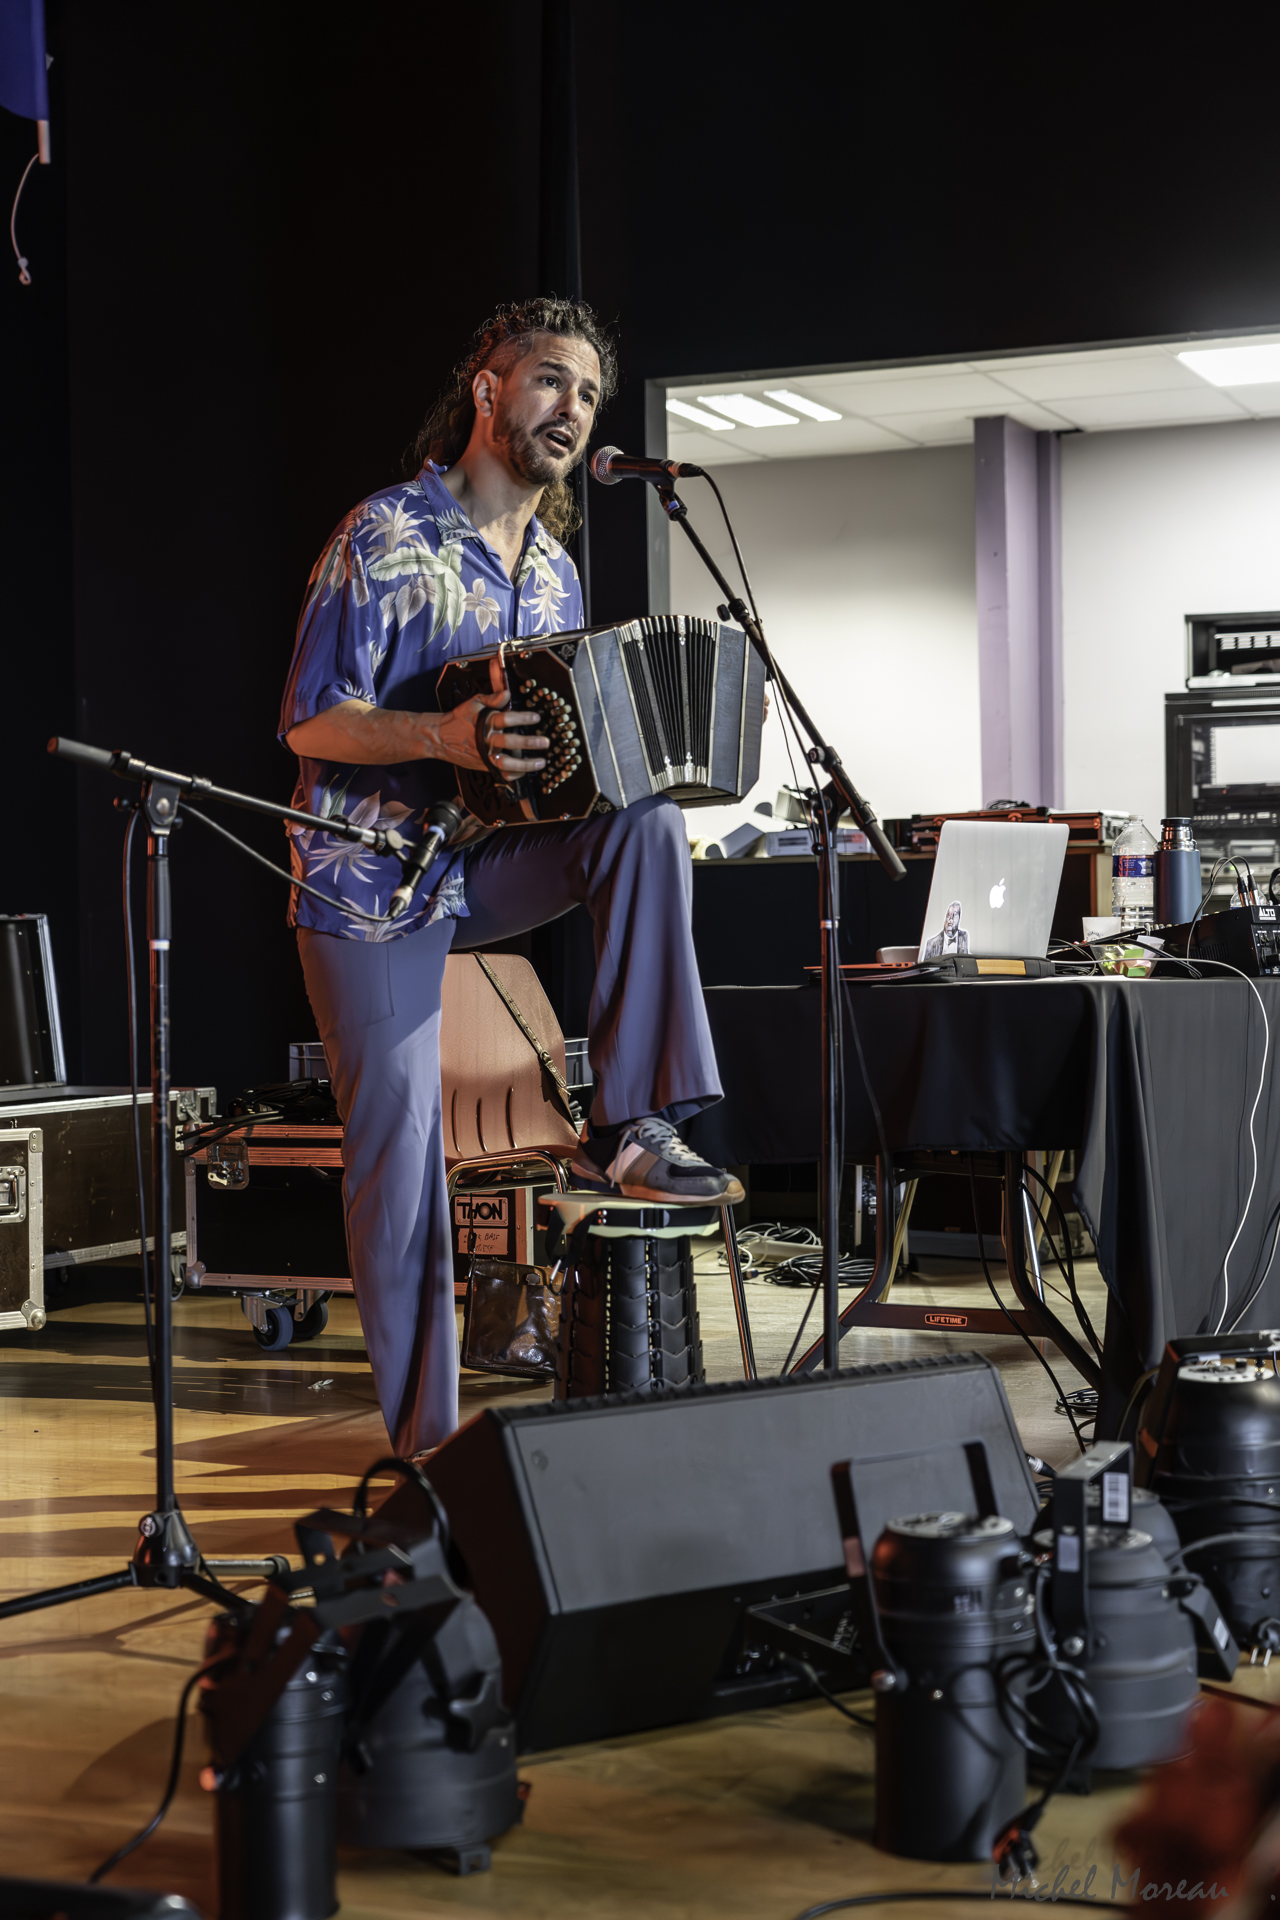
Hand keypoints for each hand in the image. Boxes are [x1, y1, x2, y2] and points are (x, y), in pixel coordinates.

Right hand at [423, 652, 549, 774]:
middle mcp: (486, 740)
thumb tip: (507, 693)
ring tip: (541, 763)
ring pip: (507, 763)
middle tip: (545, 742)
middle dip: (529, 742)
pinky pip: (500, 774)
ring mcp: (484, 755)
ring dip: (526, 764)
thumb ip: (492, 698)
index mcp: (485, 722)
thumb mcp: (473, 703)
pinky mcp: (483, 765)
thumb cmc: (459, 718)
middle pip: (510, 742)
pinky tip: (525, 772)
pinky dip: (513, 775)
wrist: (440, 738)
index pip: (506, 719)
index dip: (523, 718)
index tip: (536, 718)